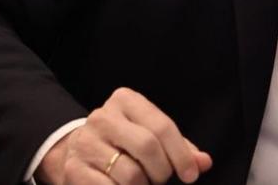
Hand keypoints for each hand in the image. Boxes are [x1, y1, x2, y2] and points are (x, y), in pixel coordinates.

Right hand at [36, 88, 212, 184]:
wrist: (77, 151)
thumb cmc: (124, 142)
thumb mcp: (151, 135)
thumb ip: (179, 147)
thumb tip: (204, 162)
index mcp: (125, 100)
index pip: (162, 126)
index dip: (181, 155)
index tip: (191, 175)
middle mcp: (102, 117)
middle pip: (147, 146)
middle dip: (162, 171)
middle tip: (162, 179)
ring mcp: (85, 143)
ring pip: (130, 173)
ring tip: (142, 183)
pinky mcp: (73, 169)